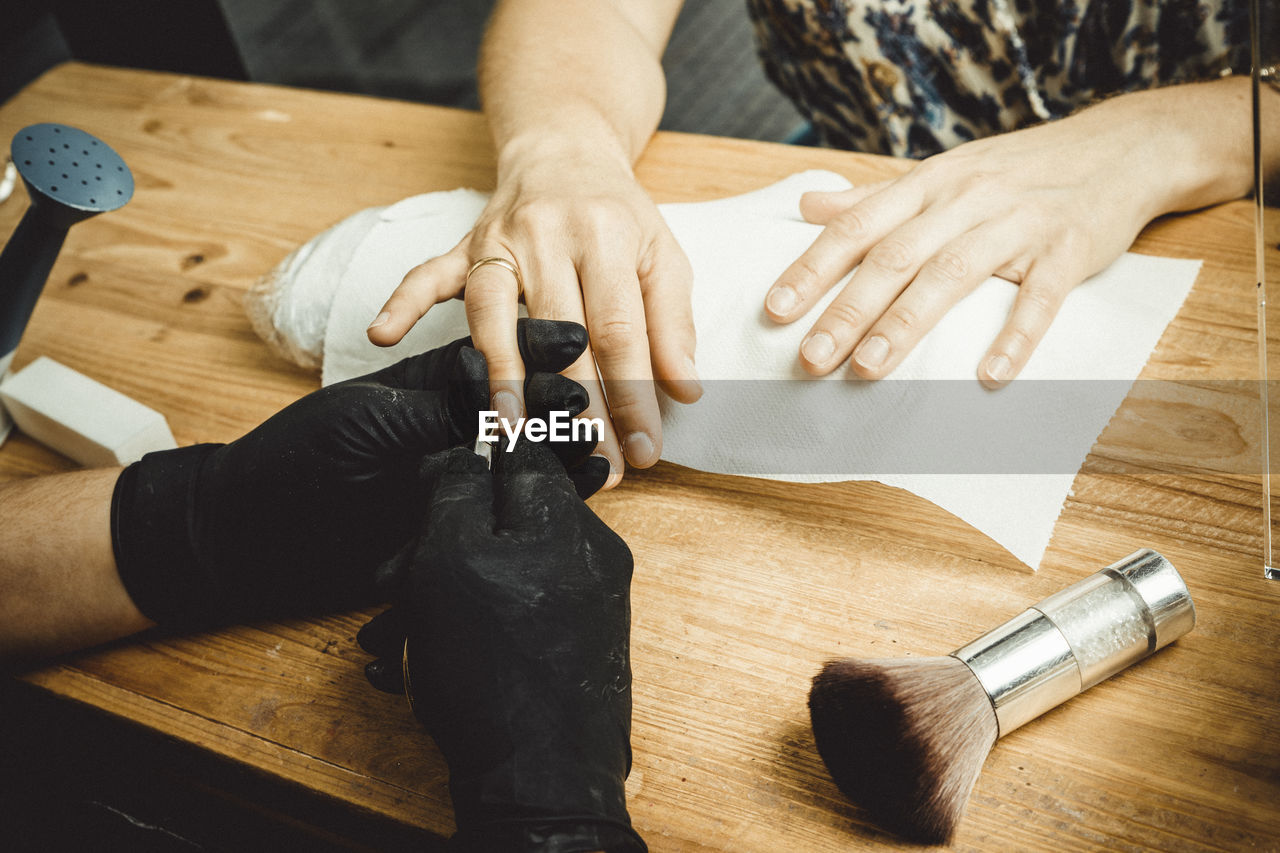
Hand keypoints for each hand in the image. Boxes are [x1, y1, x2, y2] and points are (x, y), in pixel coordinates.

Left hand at [110, 319, 607, 628]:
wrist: (253, 536)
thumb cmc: (297, 462)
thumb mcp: (368, 423)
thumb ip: (435, 409)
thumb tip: (498, 390)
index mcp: (422, 388)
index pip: (489, 361)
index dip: (531, 348)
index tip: (575, 338)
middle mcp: (444, 429)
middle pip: (515, 408)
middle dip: (557, 400)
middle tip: (599, 399)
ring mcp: (451, 477)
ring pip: (520, 459)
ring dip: (561, 450)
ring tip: (605, 444)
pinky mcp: (455, 525)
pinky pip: (509, 508)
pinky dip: (545, 498)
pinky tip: (583, 489)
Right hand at [357, 443, 644, 851]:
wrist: (540, 784)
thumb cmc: (494, 669)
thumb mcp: (453, 560)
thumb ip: (458, 492)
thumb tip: (467, 449)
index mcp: (568, 524)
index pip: (520, 453)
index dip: (465, 457)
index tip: (425, 477)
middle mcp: (588, 559)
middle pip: (502, 524)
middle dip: (436, 548)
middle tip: (391, 582)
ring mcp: (584, 608)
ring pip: (498, 578)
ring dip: (436, 599)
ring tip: (392, 638)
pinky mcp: (572, 650)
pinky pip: (510, 620)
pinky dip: (462, 633)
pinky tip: (413, 666)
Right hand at [367, 143, 701, 485]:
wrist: (565, 151)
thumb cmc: (617, 214)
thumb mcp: (663, 256)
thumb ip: (673, 324)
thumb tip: (685, 389)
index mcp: (605, 237)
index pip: (619, 331)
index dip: (632, 394)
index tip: (643, 448)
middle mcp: (548, 237)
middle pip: (559, 334)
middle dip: (578, 405)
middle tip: (591, 461)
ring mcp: (498, 240)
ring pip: (493, 312)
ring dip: (500, 374)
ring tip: (512, 429)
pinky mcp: (464, 244)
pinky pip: (428, 274)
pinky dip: (403, 302)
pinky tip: (382, 334)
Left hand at [763, 88, 1233, 386]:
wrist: (1122, 148)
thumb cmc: (1018, 169)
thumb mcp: (943, 173)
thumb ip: (874, 197)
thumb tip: (808, 208)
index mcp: (929, 184)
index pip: (858, 226)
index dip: (812, 267)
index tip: (774, 309)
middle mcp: (965, 200)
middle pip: (895, 257)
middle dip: (847, 309)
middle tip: (810, 358)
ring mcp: (1018, 223)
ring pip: (952, 275)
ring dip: (907, 324)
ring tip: (868, 368)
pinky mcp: (1068, 249)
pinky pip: (1039, 297)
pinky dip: (1015, 336)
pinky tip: (990, 375)